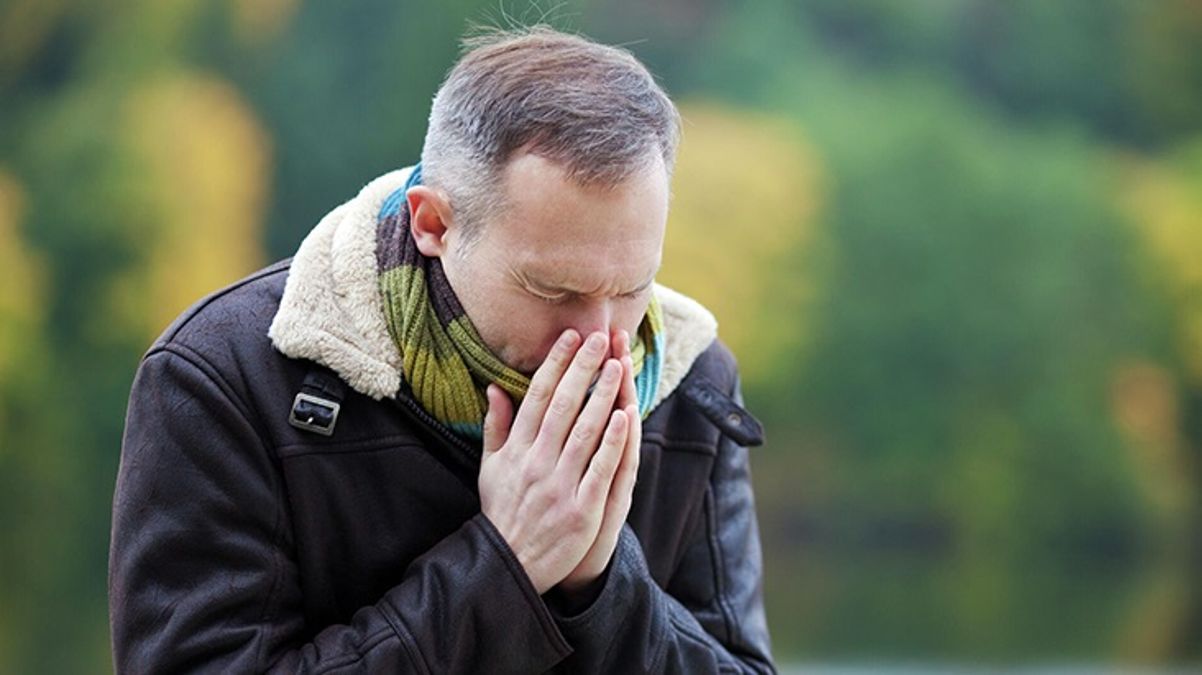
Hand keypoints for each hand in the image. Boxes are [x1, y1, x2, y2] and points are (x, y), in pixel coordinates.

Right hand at [479, 329, 630, 593]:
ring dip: (602, 396)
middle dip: (582, 369)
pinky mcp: (581, 510)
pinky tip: (625, 415)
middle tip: (598, 339)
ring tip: (617, 365)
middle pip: (563, 406)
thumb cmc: (503, 511)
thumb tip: (494, 387)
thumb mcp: (490, 468)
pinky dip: (613, 441)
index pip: (537, 398)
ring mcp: (559, 486)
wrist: (508, 564)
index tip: (570, 338)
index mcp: (516, 450)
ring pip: (585, 431)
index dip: (555, 365)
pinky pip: (600, 469)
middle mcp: (536, 463)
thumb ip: (495, 427)